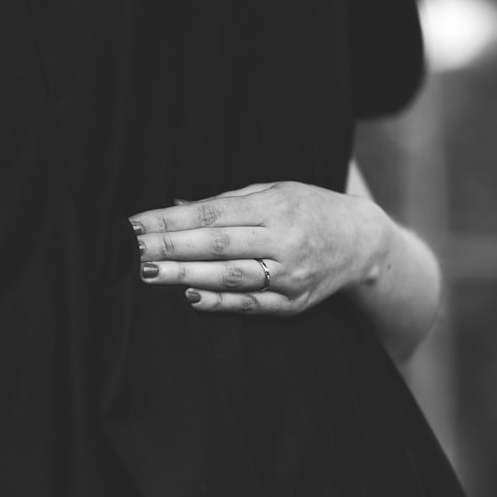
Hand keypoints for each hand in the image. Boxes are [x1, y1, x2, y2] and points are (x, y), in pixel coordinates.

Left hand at [129, 181, 391, 315]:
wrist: (362, 241)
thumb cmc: (310, 209)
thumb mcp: (273, 192)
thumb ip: (226, 202)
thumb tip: (176, 207)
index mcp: (275, 206)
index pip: (211, 214)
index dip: (171, 220)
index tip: (135, 224)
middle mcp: (284, 239)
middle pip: (217, 245)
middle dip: (170, 246)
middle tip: (133, 250)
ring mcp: (290, 274)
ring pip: (230, 276)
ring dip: (186, 274)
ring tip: (150, 272)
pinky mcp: (294, 302)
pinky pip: (251, 304)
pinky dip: (219, 301)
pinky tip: (190, 295)